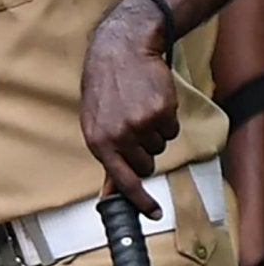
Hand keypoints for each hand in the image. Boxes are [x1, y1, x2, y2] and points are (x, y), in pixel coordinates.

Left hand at [81, 0, 179, 215]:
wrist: (121, 53)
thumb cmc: (105, 89)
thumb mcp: (94, 123)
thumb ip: (107, 154)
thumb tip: (111, 190)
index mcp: (98, 142)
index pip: (122, 181)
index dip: (139, 200)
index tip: (153, 212)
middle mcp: (120, 137)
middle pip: (146, 166)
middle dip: (145, 154)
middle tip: (136, 131)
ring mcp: (142, 124)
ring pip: (161, 146)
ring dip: (155, 133)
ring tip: (139, 110)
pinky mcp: (162, 112)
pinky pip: (172, 129)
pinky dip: (166, 119)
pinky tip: (151, 102)